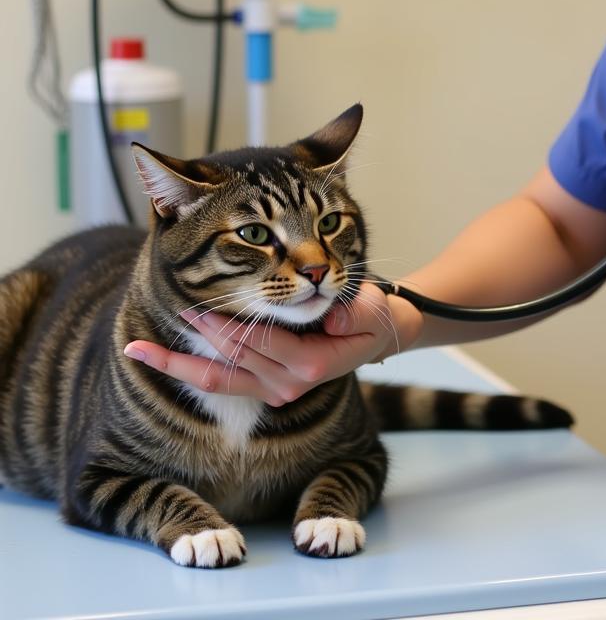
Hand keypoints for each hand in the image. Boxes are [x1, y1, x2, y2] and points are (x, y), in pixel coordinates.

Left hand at [123, 283, 421, 405]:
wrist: (378, 337)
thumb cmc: (371, 316)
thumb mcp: (373, 308)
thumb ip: (358, 312)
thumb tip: (333, 318)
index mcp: (312, 366)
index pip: (261, 344)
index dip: (229, 325)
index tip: (201, 305)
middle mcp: (289, 385)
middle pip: (233, 359)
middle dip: (203, 334)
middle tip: (175, 307)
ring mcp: (276, 391)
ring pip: (217, 379)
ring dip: (178, 363)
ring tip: (138, 350)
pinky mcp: (266, 389)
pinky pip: (221, 382)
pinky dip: (187, 370)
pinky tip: (156, 360)